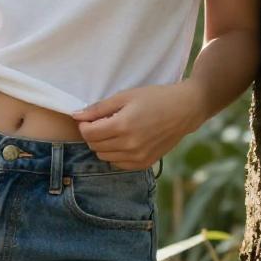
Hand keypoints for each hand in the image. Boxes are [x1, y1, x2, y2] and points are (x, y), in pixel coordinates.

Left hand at [69, 81, 201, 170]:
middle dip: (92, 134)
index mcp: (122, 126)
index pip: (88, 134)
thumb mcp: (124, 96)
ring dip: (102, 145)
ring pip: (104, 157)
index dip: (84, 125)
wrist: (184, 110)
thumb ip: (98, 108)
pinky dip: (115, 154)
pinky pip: (118, 164)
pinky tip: (123, 141)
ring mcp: (138, 157)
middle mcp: (129, 145)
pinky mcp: (145, 163)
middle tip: (102, 122)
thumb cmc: (154, 98)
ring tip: (114, 130)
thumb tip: (76, 115)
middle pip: (94, 146)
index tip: (89, 117)